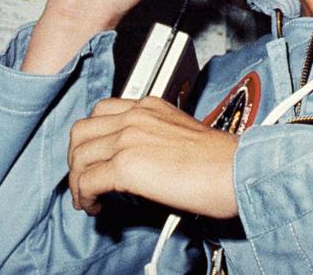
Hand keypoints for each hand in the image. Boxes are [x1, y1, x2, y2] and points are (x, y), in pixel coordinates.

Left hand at [68, 96, 237, 219]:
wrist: (236, 170)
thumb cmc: (221, 160)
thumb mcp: (182, 133)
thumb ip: (155, 137)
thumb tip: (141, 161)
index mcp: (150, 105)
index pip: (102, 111)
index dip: (92, 137)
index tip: (95, 155)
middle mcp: (135, 116)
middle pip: (82, 131)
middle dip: (77, 157)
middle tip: (85, 177)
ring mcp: (128, 138)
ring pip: (79, 156)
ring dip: (77, 180)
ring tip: (88, 197)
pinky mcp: (125, 165)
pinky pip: (86, 181)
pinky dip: (84, 197)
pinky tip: (95, 206)